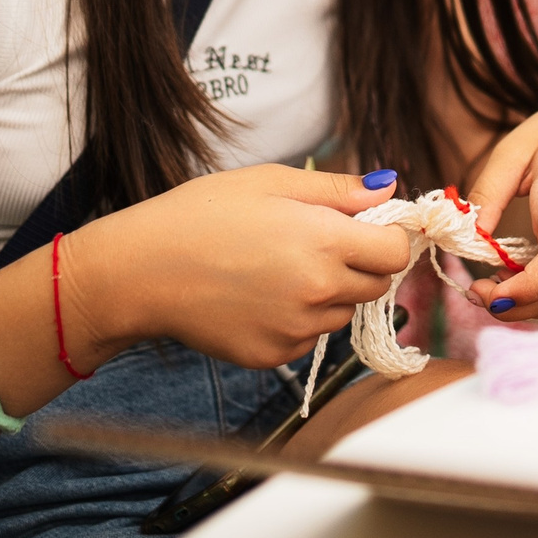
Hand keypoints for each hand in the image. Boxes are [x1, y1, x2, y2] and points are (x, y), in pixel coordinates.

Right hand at [61, 165, 414, 370]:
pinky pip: (307, 338)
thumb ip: (338, 189)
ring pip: (341, 313)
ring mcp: (296, 328)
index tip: (370, 230)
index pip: (396, 251)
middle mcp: (319, 290)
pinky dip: (297, 321)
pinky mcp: (272, 356)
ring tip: (278, 269)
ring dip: (328, 294)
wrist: (141, 270)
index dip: (388, 238)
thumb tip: (389, 189)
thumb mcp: (271, 182)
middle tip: (317, 245)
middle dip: (360, 265)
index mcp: (325, 240)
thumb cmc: (201, 214)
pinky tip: (259, 296)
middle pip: (376, 285)